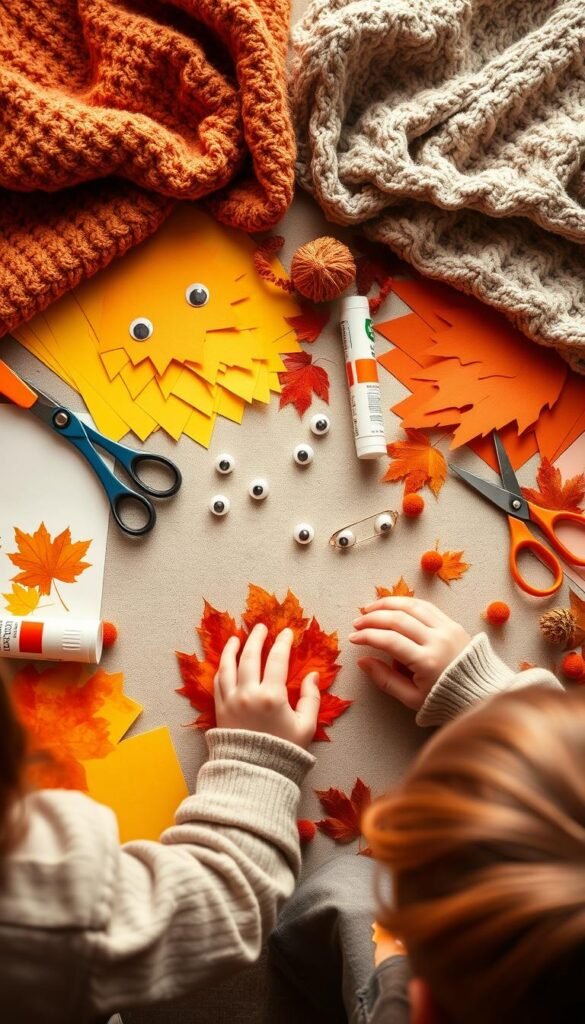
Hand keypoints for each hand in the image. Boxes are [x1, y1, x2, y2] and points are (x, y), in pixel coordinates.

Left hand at [214, 623, 320, 747]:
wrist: (255, 773)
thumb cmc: (284, 751)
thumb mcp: (306, 726)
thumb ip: (311, 698)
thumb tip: (312, 675)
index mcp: (272, 696)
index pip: (277, 659)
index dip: (282, 642)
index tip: (286, 632)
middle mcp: (249, 694)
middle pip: (250, 656)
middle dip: (256, 638)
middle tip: (261, 627)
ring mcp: (231, 701)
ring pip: (229, 666)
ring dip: (233, 648)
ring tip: (237, 638)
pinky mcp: (219, 709)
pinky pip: (218, 682)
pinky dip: (222, 668)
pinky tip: (227, 661)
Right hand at [349, 597, 469, 709]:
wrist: (480, 693)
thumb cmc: (444, 699)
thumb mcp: (411, 698)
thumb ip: (385, 680)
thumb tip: (363, 661)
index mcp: (427, 662)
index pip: (390, 641)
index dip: (368, 636)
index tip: (353, 638)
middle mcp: (438, 640)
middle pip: (399, 619)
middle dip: (373, 618)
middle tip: (357, 622)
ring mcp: (447, 629)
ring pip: (413, 606)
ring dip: (388, 604)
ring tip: (370, 608)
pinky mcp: (453, 623)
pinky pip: (427, 606)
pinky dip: (406, 602)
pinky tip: (393, 605)